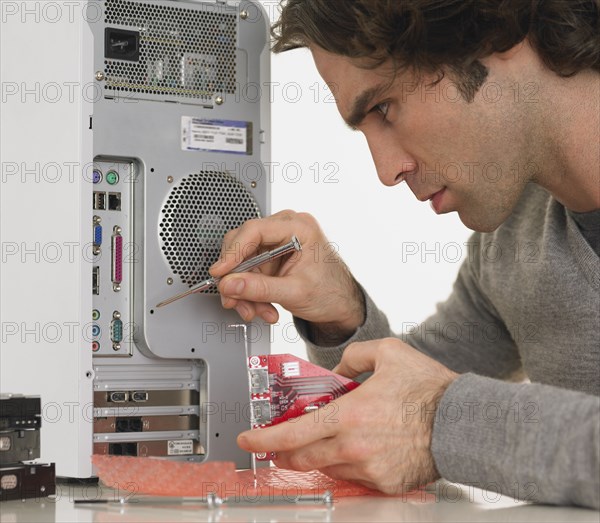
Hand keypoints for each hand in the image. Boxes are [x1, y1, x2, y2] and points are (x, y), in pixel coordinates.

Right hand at [210, 210, 364, 340]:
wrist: (340, 305)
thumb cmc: (331, 292)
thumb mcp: (295, 293)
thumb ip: (260, 289)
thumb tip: (231, 284)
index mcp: (299, 228)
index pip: (255, 230)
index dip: (233, 252)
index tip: (221, 272)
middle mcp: (285, 230)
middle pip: (243, 245)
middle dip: (238, 278)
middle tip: (234, 298)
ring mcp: (276, 244)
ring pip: (241, 262)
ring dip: (243, 291)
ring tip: (256, 310)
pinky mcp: (270, 258)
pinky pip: (247, 272)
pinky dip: (249, 292)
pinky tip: (261, 307)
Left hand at [237, 338, 458, 493]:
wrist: (465, 422)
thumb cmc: (430, 389)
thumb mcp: (388, 352)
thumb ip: (353, 355)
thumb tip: (338, 369)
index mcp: (349, 415)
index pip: (292, 433)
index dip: (263, 439)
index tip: (248, 441)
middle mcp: (353, 447)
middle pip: (302, 457)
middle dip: (286, 450)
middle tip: (282, 441)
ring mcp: (369, 470)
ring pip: (327, 468)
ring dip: (320, 454)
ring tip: (334, 436)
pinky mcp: (385, 484)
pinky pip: (354, 478)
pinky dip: (348, 464)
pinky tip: (362, 448)